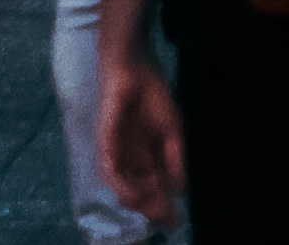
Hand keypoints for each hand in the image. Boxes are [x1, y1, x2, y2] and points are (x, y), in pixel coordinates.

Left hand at [101, 58, 185, 226]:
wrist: (134, 69)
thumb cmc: (153, 94)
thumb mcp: (172, 129)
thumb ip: (176, 158)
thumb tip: (183, 188)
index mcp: (149, 156)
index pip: (156, 186)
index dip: (165, 203)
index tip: (177, 219)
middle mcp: (132, 159)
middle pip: (141, 190)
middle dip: (153, 206)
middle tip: (166, 220)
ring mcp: (117, 152)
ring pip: (124, 185)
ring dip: (137, 198)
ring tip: (151, 208)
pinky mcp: (105, 143)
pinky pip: (110, 168)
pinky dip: (120, 182)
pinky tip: (130, 191)